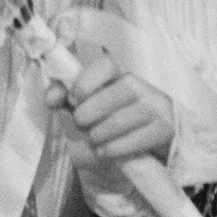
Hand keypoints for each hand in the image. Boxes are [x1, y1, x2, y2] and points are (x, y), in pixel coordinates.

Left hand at [45, 43, 174, 163]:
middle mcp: (141, 86)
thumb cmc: (113, 119)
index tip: (73, 99)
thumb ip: (65, 98)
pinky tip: (106, 151)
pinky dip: (114, 149)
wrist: (152, 141)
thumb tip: (51, 98)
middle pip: (114, 94)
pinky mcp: (165, 129)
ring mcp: (156, 107)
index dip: (86, 81)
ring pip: (120, 121)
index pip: (106, 64)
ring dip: (98, 135)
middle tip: (81, 124)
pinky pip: (135, 141)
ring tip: (94, 140)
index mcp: (119, 74)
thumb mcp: (88, 106)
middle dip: (89, 113)